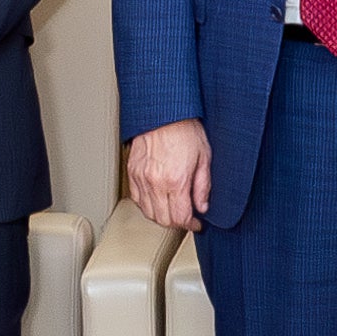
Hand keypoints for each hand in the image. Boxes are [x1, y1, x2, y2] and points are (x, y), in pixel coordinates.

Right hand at [125, 117, 212, 232]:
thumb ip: (203, 186)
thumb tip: (203, 206)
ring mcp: (141, 178)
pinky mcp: (132, 172)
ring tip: (173, 210)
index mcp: (176, 180)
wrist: (164, 111)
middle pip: (163, 219)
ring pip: (148, 212)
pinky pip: (136, 199)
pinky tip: (157, 200)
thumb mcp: (204, 157)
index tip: (196, 222)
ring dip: (162, 216)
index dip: (191, 224)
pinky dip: (147, 205)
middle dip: (177, 223)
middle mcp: (155, 182)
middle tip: (186, 218)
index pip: (181, 217)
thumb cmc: (185, 128)